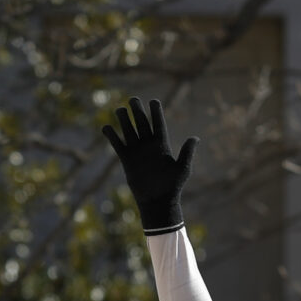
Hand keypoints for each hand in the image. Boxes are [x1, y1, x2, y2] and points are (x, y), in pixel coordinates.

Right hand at [101, 98, 196, 234]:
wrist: (158, 201)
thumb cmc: (173, 186)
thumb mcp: (182, 168)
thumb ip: (187, 152)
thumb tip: (195, 137)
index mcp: (162, 145)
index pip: (158, 124)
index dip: (155, 112)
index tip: (153, 101)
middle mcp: (149, 145)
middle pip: (142, 124)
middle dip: (138, 111)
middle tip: (133, 99)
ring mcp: (137, 152)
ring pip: (129, 131)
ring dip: (124, 120)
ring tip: (120, 109)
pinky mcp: (127, 160)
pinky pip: (118, 145)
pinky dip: (112, 136)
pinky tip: (106, 128)